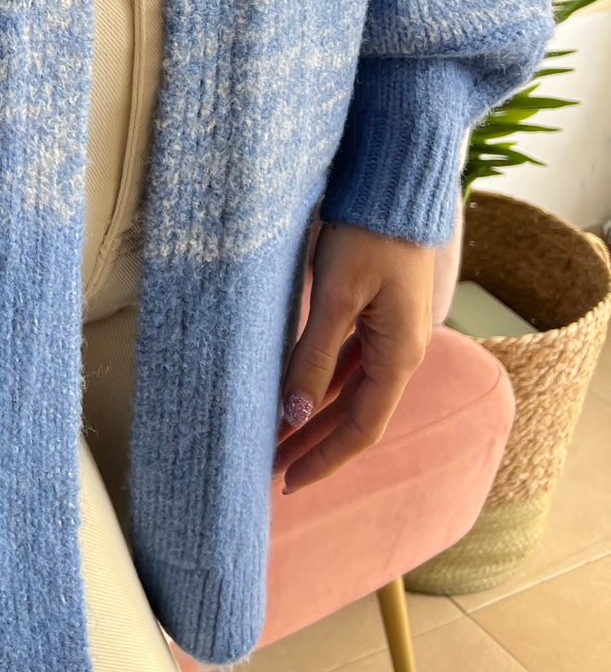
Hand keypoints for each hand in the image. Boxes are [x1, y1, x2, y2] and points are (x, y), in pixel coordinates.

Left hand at [272, 216, 436, 494]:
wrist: (393, 189)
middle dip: (314, 446)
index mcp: (398, 356)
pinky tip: (296, 394)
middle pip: (355, 417)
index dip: (325, 459)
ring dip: (315, 417)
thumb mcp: (336, 296)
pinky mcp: (377, 316)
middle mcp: (399, 352)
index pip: (361, 429)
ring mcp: (390, 335)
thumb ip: (315, 356)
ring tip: (277, 438)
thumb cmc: (367, 236)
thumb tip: (294, 413)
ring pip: (349, 392)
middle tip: (272, 469)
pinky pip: (349, 365)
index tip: (289, 482)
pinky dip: (322, 385)